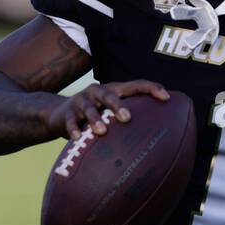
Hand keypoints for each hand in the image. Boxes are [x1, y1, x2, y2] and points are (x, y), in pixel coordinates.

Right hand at [51, 80, 168, 139]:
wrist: (58, 114)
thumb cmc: (96, 115)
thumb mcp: (110, 113)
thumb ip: (130, 120)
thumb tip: (161, 138)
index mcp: (113, 90)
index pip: (135, 86)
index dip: (151, 88)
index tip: (166, 97)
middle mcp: (97, 92)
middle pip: (109, 95)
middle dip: (118, 105)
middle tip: (127, 118)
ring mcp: (81, 102)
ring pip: (89, 108)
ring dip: (95, 119)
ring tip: (102, 132)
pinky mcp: (67, 114)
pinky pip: (70, 121)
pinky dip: (73, 129)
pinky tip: (77, 138)